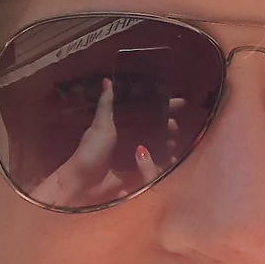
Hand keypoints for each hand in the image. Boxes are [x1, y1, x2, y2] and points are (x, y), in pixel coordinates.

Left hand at [27, 79, 170, 208]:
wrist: (84, 183)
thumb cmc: (91, 152)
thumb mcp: (100, 125)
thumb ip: (107, 104)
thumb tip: (108, 80)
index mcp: (121, 126)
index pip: (147, 113)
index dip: (163, 106)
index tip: (180, 102)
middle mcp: (130, 139)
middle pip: (156, 129)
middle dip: (169, 125)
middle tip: (175, 125)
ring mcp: (135, 157)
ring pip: (159, 146)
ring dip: (169, 143)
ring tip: (173, 141)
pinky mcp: (138, 174)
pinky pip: (157, 166)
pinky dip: (165, 162)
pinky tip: (172, 159)